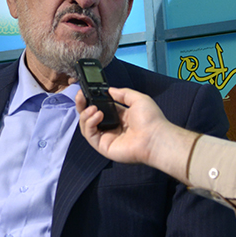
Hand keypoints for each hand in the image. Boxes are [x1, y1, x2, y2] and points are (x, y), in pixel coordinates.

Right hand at [75, 87, 197, 183]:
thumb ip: (123, 93)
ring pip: (86, 126)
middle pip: (89, 117)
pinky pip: (90, 135)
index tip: (85, 91)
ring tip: (94, 108)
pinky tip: (97, 115)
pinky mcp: (103, 147)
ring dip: (86, 115)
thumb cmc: (151, 120)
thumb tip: (110, 90)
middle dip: (82, 106)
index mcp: (119, 117)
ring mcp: (106, 137)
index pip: (99, 108)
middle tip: (80, 96)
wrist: (155, 138)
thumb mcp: (138, 99)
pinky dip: (90, 123)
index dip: (91, 100)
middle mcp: (111, 127)